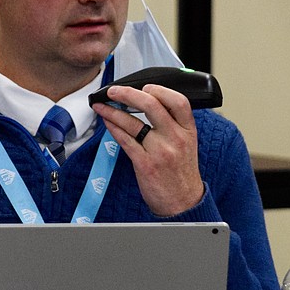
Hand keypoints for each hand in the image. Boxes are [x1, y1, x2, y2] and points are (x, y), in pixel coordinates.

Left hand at [91, 84, 203, 216]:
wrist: (183, 202)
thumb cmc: (182, 172)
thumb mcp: (188, 143)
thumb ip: (174, 123)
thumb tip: (149, 102)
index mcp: (188, 130)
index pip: (178, 101)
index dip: (160, 89)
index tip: (144, 86)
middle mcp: (176, 138)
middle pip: (151, 105)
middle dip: (128, 93)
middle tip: (114, 90)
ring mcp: (160, 151)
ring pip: (132, 122)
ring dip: (112, 110)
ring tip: (101, 105)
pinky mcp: (145, 164)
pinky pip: (125, 140)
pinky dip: (113, 128)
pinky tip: (107, 122)